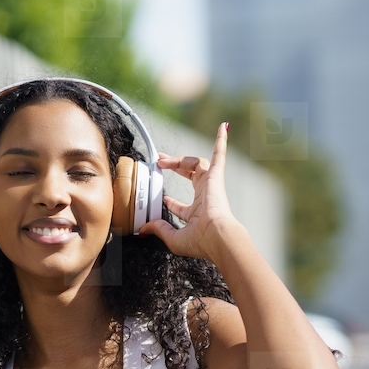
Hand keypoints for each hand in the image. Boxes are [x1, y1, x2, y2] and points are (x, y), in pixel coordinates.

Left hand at [137, 122, 243, 261]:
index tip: (163, 199)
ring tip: (162, 159)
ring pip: (196, 164)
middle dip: (174, 167)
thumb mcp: (173, 237)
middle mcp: (205, 197)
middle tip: (159, 162)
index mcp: (197, 213)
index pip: (182, 205)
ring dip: (180, 159)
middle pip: (189, 176)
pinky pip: (220, 155)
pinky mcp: (216, 177)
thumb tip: (144, 229)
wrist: (216, 236)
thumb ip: (159, 229)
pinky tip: (223, 127)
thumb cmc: (200, 241)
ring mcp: (211, 186)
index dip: (171, 202)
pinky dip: (221, 141)